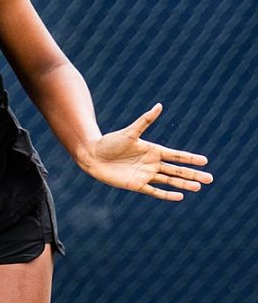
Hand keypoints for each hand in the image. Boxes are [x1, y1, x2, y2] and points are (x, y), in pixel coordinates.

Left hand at [83, 103, 212, 200]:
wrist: (92, 155)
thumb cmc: (109, 142)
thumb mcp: (129, 132)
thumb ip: (145, 121)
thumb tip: (159, 105)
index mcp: (152, 150)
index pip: (176, 155)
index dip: (190, 158)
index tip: (205, 161)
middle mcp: (151, 163)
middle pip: (177, 170)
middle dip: (193, 174)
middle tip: (210, 179)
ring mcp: (145, 175)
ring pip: (169, 181)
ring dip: (184, 184)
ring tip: (199, 187)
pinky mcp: (136, 185)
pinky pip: (155, 191)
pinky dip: (167, 194)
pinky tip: (180, 196)